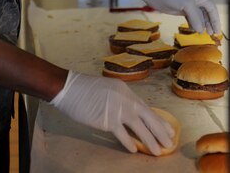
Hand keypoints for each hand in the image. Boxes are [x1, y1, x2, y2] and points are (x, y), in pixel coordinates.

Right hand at [50, 71, 173, 154]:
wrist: (69, 88)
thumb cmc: (85, 89)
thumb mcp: (109, 90)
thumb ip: (121, 100)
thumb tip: (133, 116)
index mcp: (125, 90)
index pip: (146, 107)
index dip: (158, 120)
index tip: (169, 129)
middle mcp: (125, 98)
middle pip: (148, 116)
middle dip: (160, 131)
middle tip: (169, 142)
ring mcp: (117, 109)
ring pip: (139, 127)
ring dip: (150, 140)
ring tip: (158, 152)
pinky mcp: (107, 120)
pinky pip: (122, 134)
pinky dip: (129, 143)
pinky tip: (134, 150)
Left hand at [141, 0, 220, 34]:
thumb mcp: (187, 5)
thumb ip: (196, 18)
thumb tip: (201, 30)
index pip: (212, 9)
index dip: (216, 20)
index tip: (218, 31)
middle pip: (206, 13)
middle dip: (209, 24)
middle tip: (211, 35)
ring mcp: (187, 4)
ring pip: (197, 17)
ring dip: (200, 25)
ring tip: (202, 34)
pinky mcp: (180, 9)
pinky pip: (190, 18)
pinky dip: (192, 24)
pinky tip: (193, 29)